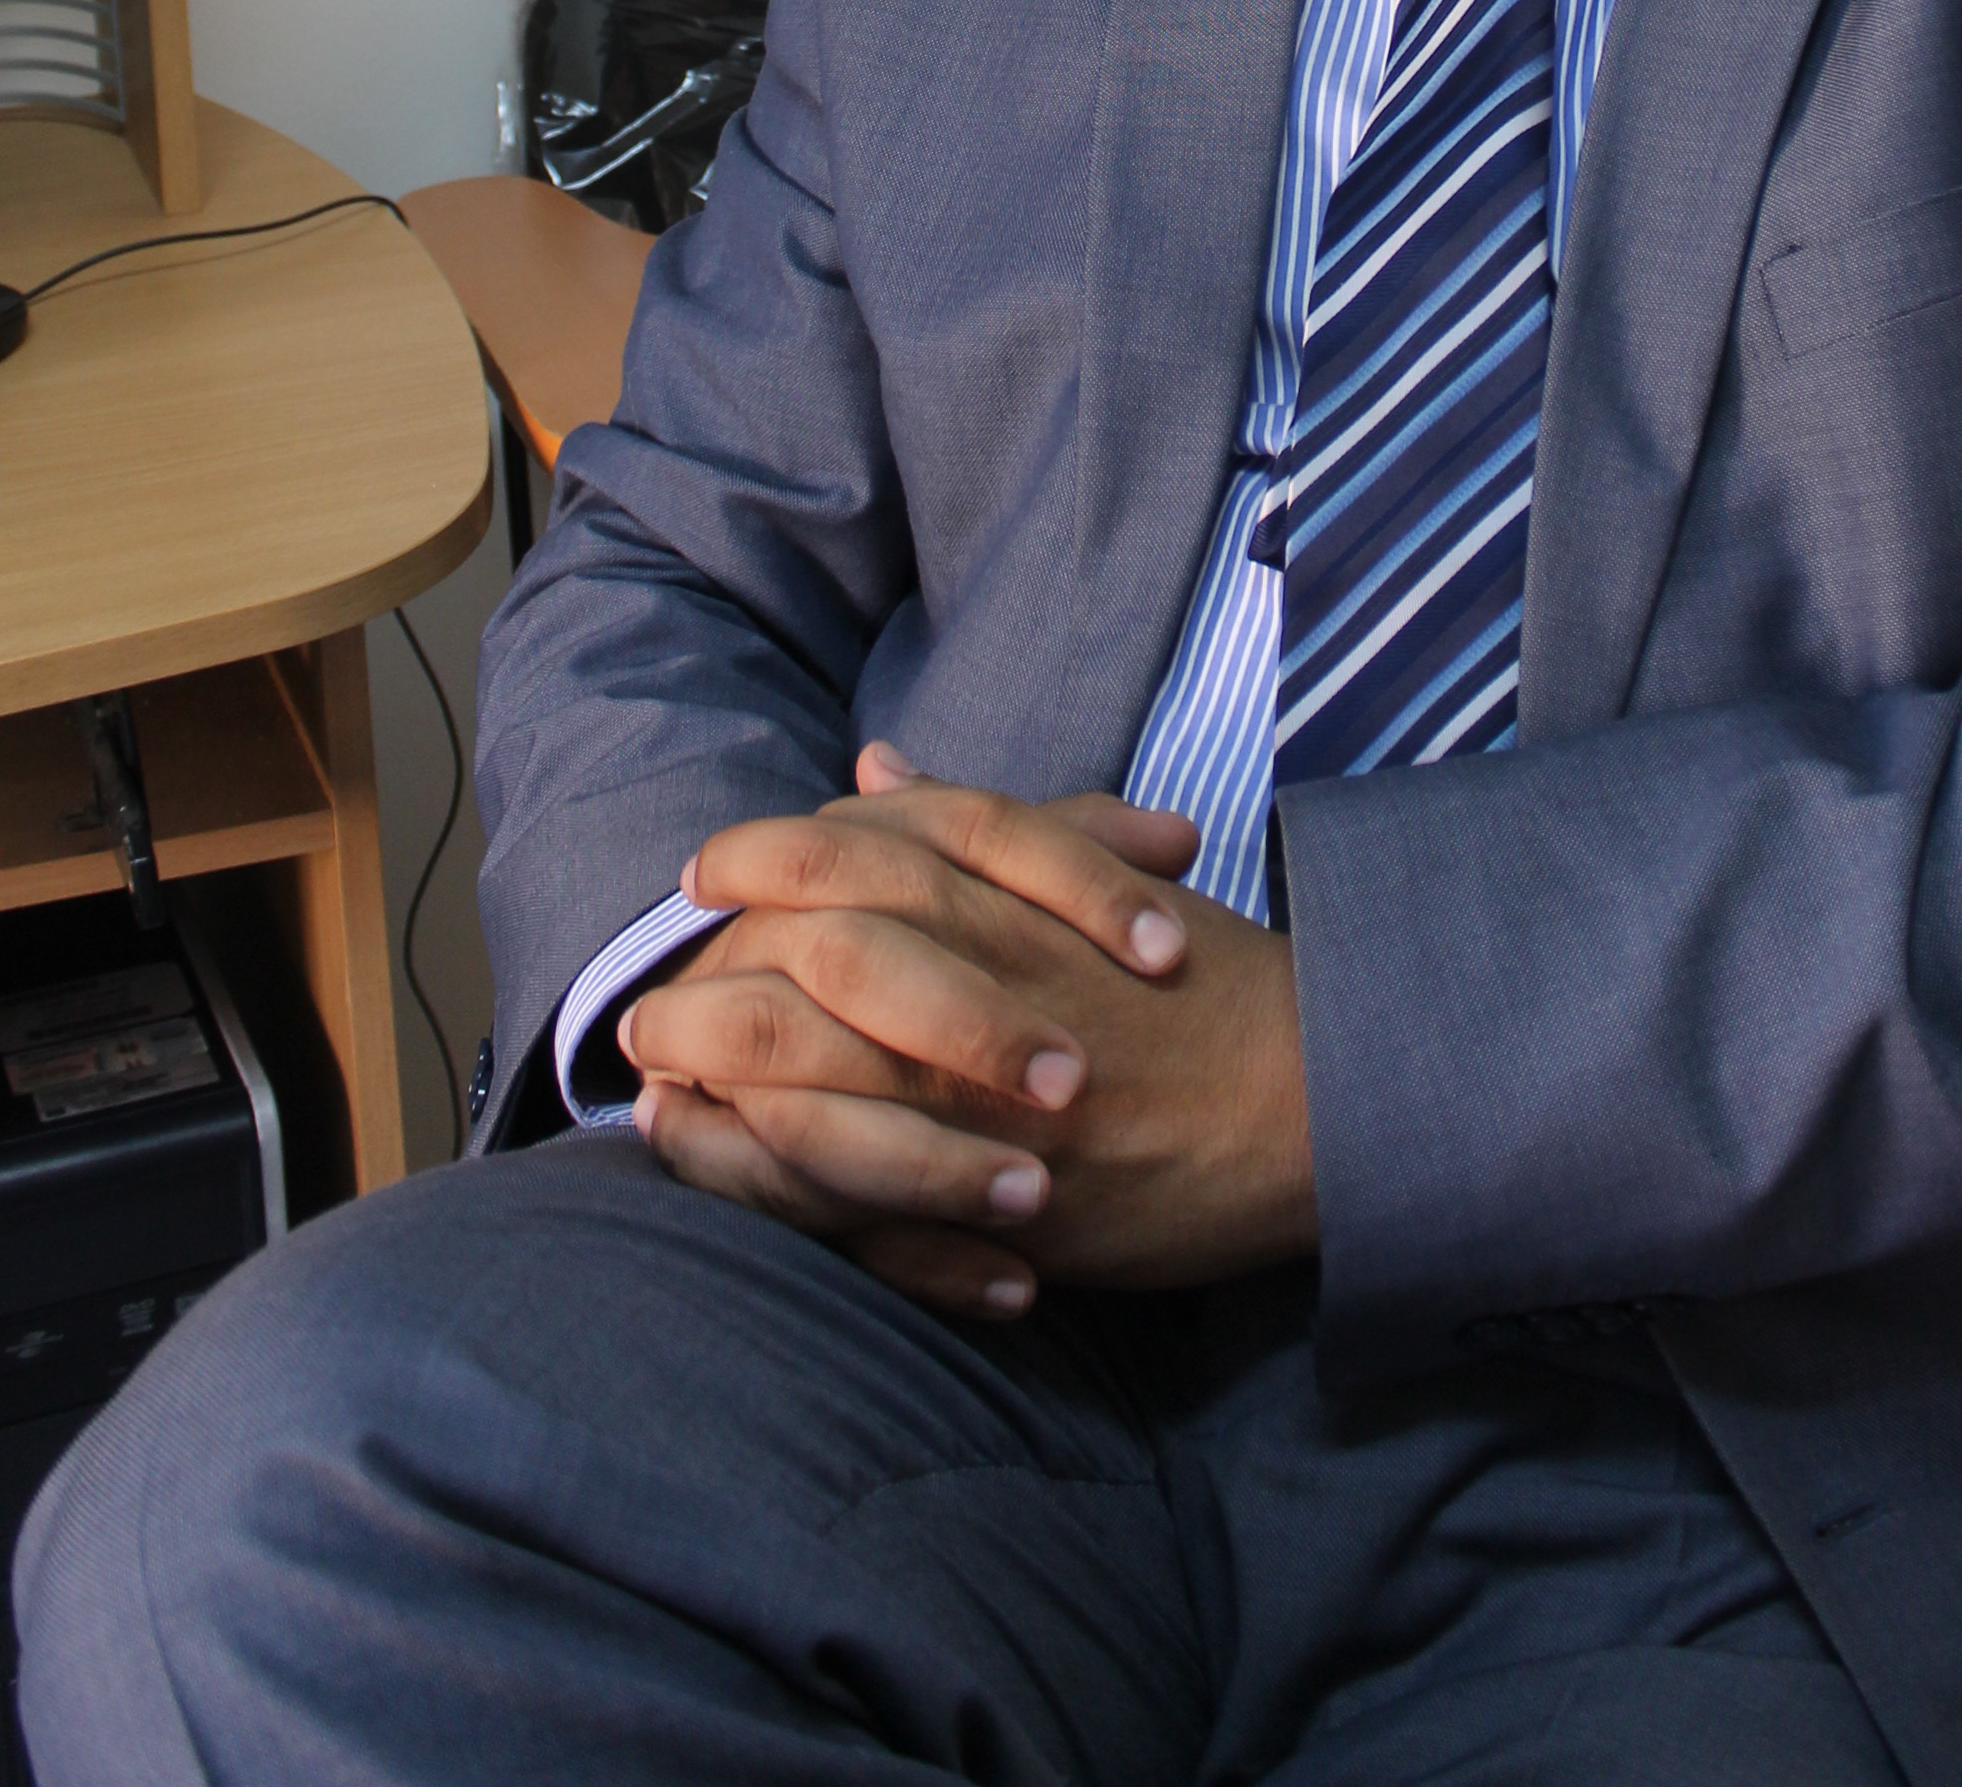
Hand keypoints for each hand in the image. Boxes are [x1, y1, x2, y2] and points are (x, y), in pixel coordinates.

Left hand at [624, 751, 1316, 1317]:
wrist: (1314, 1100)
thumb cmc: (1205, 984)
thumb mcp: (1092, 874)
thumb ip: (974, 821)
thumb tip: (873, 764)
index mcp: (1003, 892)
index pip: (842, 850)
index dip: (753, 857)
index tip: (702, 871)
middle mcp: (977, 981)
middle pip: (794, 957)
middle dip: (703, 977)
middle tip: (647, 997)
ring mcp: (979, 1093)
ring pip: (800, 1072)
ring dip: (709, 1074)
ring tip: (655, 1083)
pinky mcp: (987, 1196)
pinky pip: (841, 1186)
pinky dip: (758, 1172)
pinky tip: (707, 1159)